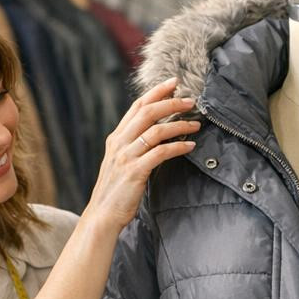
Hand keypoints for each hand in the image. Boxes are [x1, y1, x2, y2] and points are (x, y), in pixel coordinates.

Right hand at [84, 77, 199, 230]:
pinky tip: (190, 145)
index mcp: (116, 138)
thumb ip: (133, 147)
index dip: (156, 92)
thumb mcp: (120, 163)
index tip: (174, 83)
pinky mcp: (135, 171)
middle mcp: (119, 143)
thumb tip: (155, 134)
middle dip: (171, 102)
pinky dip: (178, 146)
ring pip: (155, 130)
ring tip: (196, 124)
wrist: (102, 216)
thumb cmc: (116, 192)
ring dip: (179, 125)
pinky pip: (160, 153)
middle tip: (191, 100)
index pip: (137, 107)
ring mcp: (126, 156)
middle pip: (147, 112)